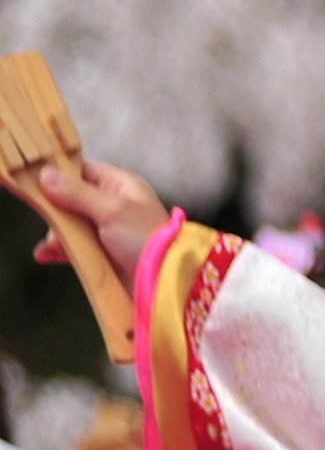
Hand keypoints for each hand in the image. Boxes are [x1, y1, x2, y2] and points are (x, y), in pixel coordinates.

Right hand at [28, 157, 168, 281]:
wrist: (163, 278)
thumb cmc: (144, 237)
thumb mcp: (111, 210)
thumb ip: (78, 193)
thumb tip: (46, 173)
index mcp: (120, 186)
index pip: (84, 172)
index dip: (60, 176)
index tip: (35, 184)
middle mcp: (112, 204)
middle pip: (71, 200)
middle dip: (58, 214)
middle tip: (54, 227)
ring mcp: (106, 229)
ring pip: (70, 225)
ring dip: (57, 235)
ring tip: (53, 247)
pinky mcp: (101, 252)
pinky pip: (73, 247)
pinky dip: (59, 250)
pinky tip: (46, 255)